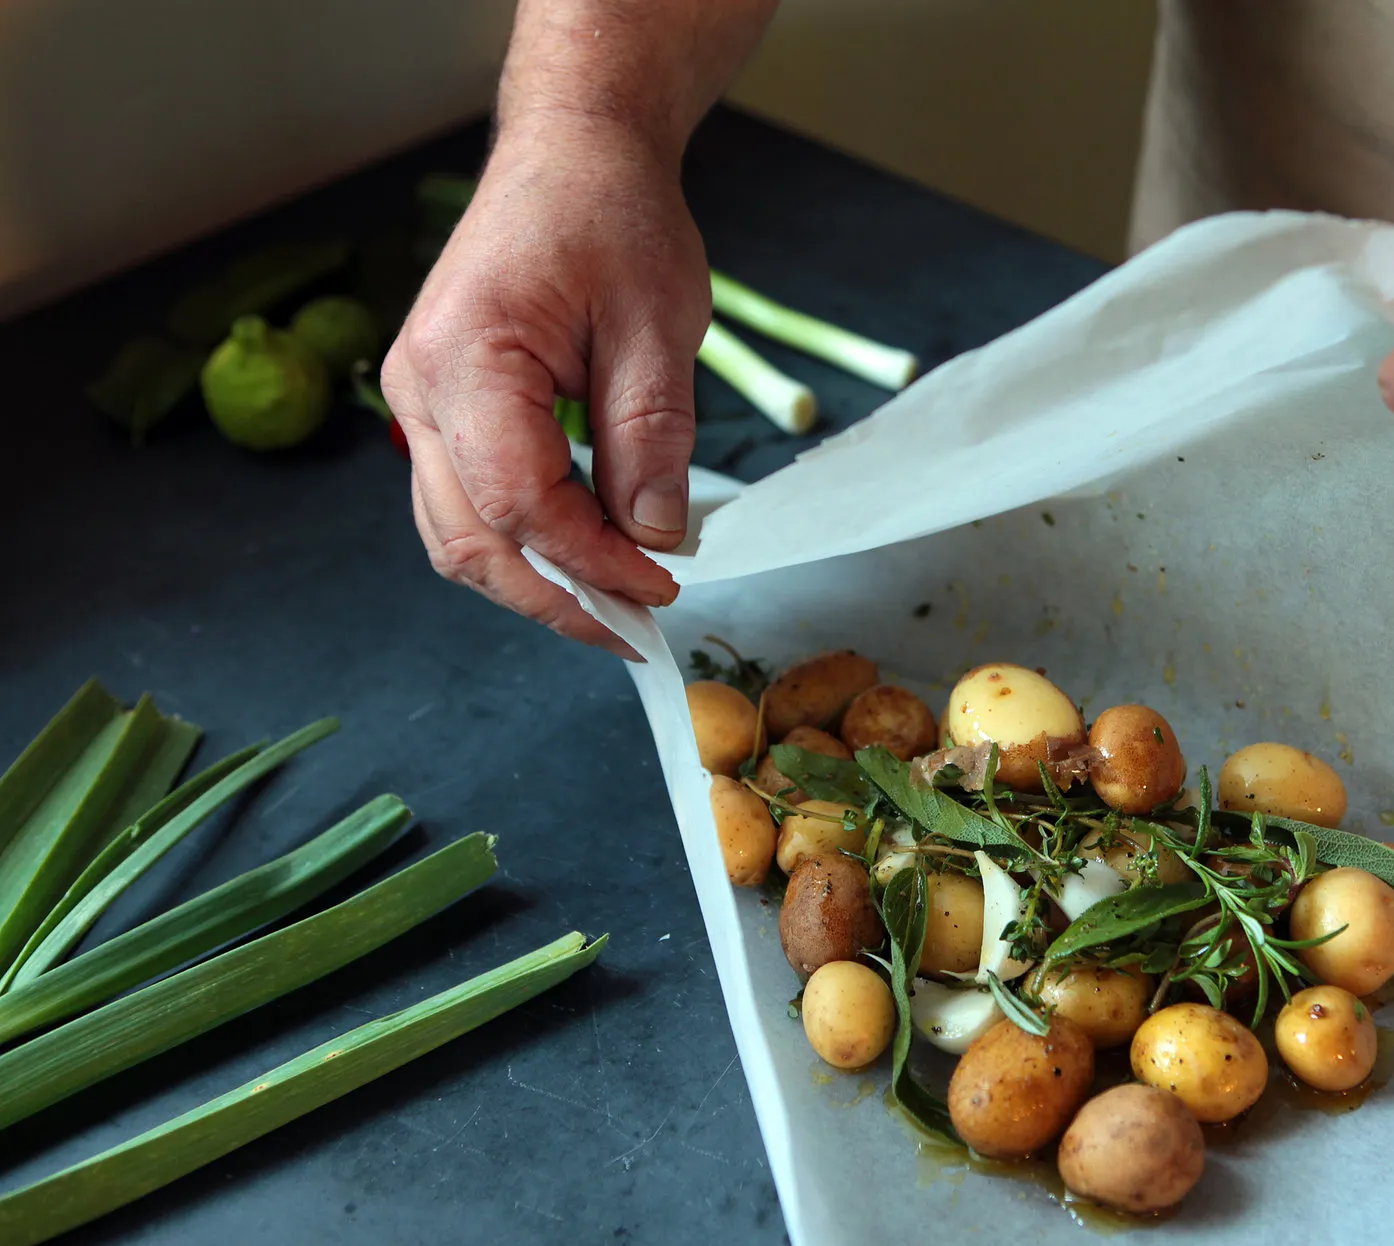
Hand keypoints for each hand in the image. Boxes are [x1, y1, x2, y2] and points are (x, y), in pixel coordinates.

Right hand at [383, 114, 706, 655]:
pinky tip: (586, 560)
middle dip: (555, 598)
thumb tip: (655, 537)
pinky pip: (469, 501)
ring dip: (534, 582)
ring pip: (457, 533)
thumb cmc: (611, 217)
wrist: (574, 153)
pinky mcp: (443, 408)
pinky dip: (524, 543)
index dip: (593, 562)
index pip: (521, 503)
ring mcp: (420, 400)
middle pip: (469, 539)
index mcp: (465, 357)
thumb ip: (650, 436)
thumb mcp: (657, 324)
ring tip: (615, 610)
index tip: (662, 587)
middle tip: (635, 632)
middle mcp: (419, 387)